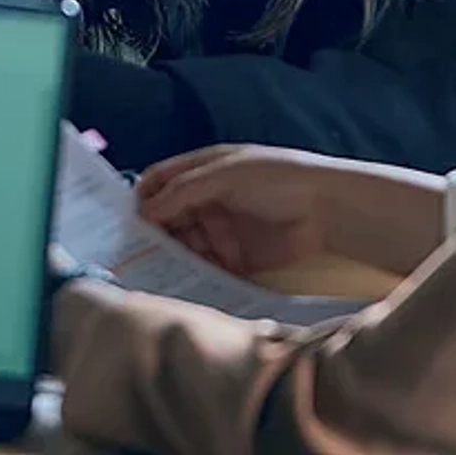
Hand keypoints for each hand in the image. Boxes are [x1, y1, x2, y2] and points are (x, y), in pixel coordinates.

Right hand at [134, 144, 340, 276]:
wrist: (329, 209)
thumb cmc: (275, 178)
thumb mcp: (224, 175)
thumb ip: (182, 192)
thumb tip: (143, 212)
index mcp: (201, 171)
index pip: (159, 182)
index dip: (142, 198)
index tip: (127, 222)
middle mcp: (207, 200)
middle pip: (168, 217)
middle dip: (155, 234)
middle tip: (139, 255)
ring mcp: (222, 230)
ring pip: (186, 245)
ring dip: (175, 257)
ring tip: (163, 273)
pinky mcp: (238, 258)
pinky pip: (209, 267)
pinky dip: (197, 274)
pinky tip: (188, 284)